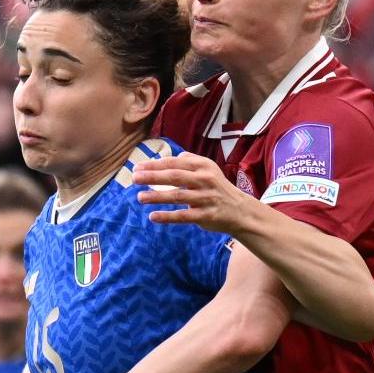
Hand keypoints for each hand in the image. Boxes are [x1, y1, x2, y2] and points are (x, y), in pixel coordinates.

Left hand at [126, 150, 261, 232]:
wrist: (239, 210)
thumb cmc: (218, 188)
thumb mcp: (208, 169)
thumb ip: (189, 160)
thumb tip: (169, 156)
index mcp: (203, 166)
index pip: (174, 163)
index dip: (154, 165)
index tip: (137, 167)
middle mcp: (204, 180)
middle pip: (174, 176)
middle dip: (152, 177)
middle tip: (134, 178)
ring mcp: (205, 198)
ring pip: (177, 196)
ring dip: (156, 197)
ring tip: (140, 197)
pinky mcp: (206, 216)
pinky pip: (183, 216)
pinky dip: (167, 217)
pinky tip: (153, 216)